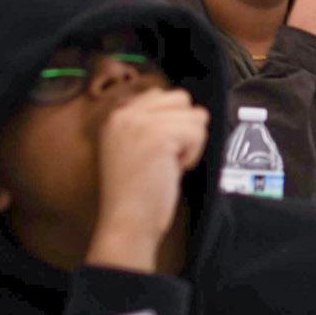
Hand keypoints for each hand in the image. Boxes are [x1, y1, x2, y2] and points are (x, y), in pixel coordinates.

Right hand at [85, 89, 209, 273]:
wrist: (128, 220)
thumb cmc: (138, 191)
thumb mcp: (136, 146)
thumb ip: (152, 122)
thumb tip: (190, 109)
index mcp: (117, 115)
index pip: (162, 94)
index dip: (173, 122)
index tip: (159, 149)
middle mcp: (125, 113)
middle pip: (182, 99)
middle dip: (184, 128)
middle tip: (166, 156)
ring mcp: (140, 122)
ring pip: (195, 115)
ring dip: (191, 142)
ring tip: (168, 163)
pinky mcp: (158, 135)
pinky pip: (198, 132)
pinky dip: (193, 154)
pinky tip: (174, 169)